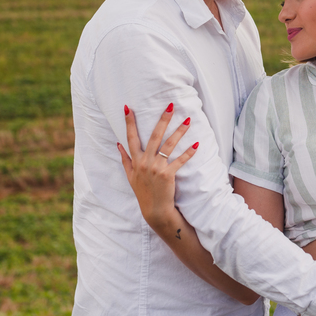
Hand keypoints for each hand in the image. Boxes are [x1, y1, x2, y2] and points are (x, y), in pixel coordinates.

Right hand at [116, 104, 196, 231]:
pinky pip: (180, 161)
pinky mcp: (168, 175)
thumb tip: (118, 144)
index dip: (129, 122)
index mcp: (135, 160)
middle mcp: (145, 162)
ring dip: (179, 131)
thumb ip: (125, 159)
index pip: (130, 137)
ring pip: (169, 145)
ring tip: (188, 120)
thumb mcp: (130, 176)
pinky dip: (189, 153)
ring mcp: (156, 168)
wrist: (154, 210)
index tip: (128, 107)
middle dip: (163, 119)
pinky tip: (196, 144)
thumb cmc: (142, 192)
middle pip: (154, 136)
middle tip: (170, 105)